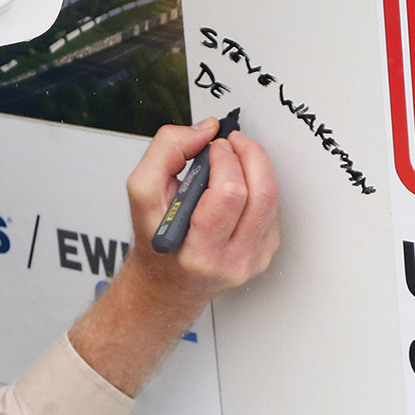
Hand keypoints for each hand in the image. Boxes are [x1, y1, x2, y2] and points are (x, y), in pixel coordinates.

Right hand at [68, 119, 281, 396]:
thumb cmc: (156, 240)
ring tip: (236, 157)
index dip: (226, 159)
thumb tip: (205, 130)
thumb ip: (166, 151)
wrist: (168, 284)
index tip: (213, 146)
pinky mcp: (265, 255)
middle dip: (249, 155)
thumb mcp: (142, 192)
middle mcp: (230, 260)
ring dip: (257, 167)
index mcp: (198, 251)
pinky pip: (272, 210)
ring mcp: (252, 260)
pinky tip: (237, 188)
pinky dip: (257, 188)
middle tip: (232, 143)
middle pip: (261, 194)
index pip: (230, 194)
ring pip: (271, 199)